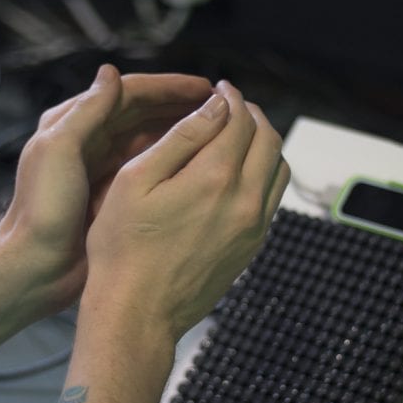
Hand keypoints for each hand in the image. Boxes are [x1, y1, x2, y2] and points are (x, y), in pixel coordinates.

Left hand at [0, 64, 213, 314]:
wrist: (34, 268)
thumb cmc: (41, 210)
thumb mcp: (59, 152)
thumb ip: (85, 112)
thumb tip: (110, 71)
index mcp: (72, 124)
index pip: (127, 94)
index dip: (167, 88)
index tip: (204, 88)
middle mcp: (89, 142)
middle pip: (143, 114)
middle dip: (181, 107)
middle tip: (221, 107)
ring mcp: (102, 171)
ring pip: (150, 142)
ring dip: (181, 133)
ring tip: (218, 131)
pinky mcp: (112, 197)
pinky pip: (150, 172)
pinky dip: (173, 164)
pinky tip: (199, 166)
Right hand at [82, 80, 289, 345]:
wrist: (138, 313)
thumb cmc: (123, 249)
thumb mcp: (136, 180)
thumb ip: (181, 137)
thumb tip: (216, 105)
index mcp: (214, 178)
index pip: (239, 119)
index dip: (230, 97)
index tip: (218, 89)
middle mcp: (245, 201)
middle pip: (268, 138)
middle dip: (251, 114)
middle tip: (230, 107)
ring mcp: (255, 227)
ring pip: (279, 168)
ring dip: (263, 143)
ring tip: (237, 136)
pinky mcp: (254, 247)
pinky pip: (273, 198)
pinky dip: (264, 174)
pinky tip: (237, 174)